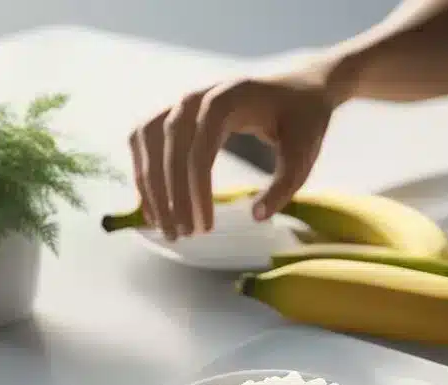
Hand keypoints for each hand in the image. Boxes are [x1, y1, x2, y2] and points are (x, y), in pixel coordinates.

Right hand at [129, 65, 340, 239]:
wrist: (299, 86)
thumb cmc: (303, 119)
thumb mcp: (304, 153)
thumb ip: (284, 184)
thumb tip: (256, 216)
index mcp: (229, 98)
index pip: (200, 148)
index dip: (197, 191)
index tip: (206, 227)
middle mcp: (198, 96)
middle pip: (169, 146)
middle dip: (171, 195)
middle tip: (183, 235)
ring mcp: (182, 101)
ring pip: (148, 141)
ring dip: (150, 186)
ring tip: (165, 227)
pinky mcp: (175, 112)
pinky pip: (145, 139)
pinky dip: (144, 171)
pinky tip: (153, 207)